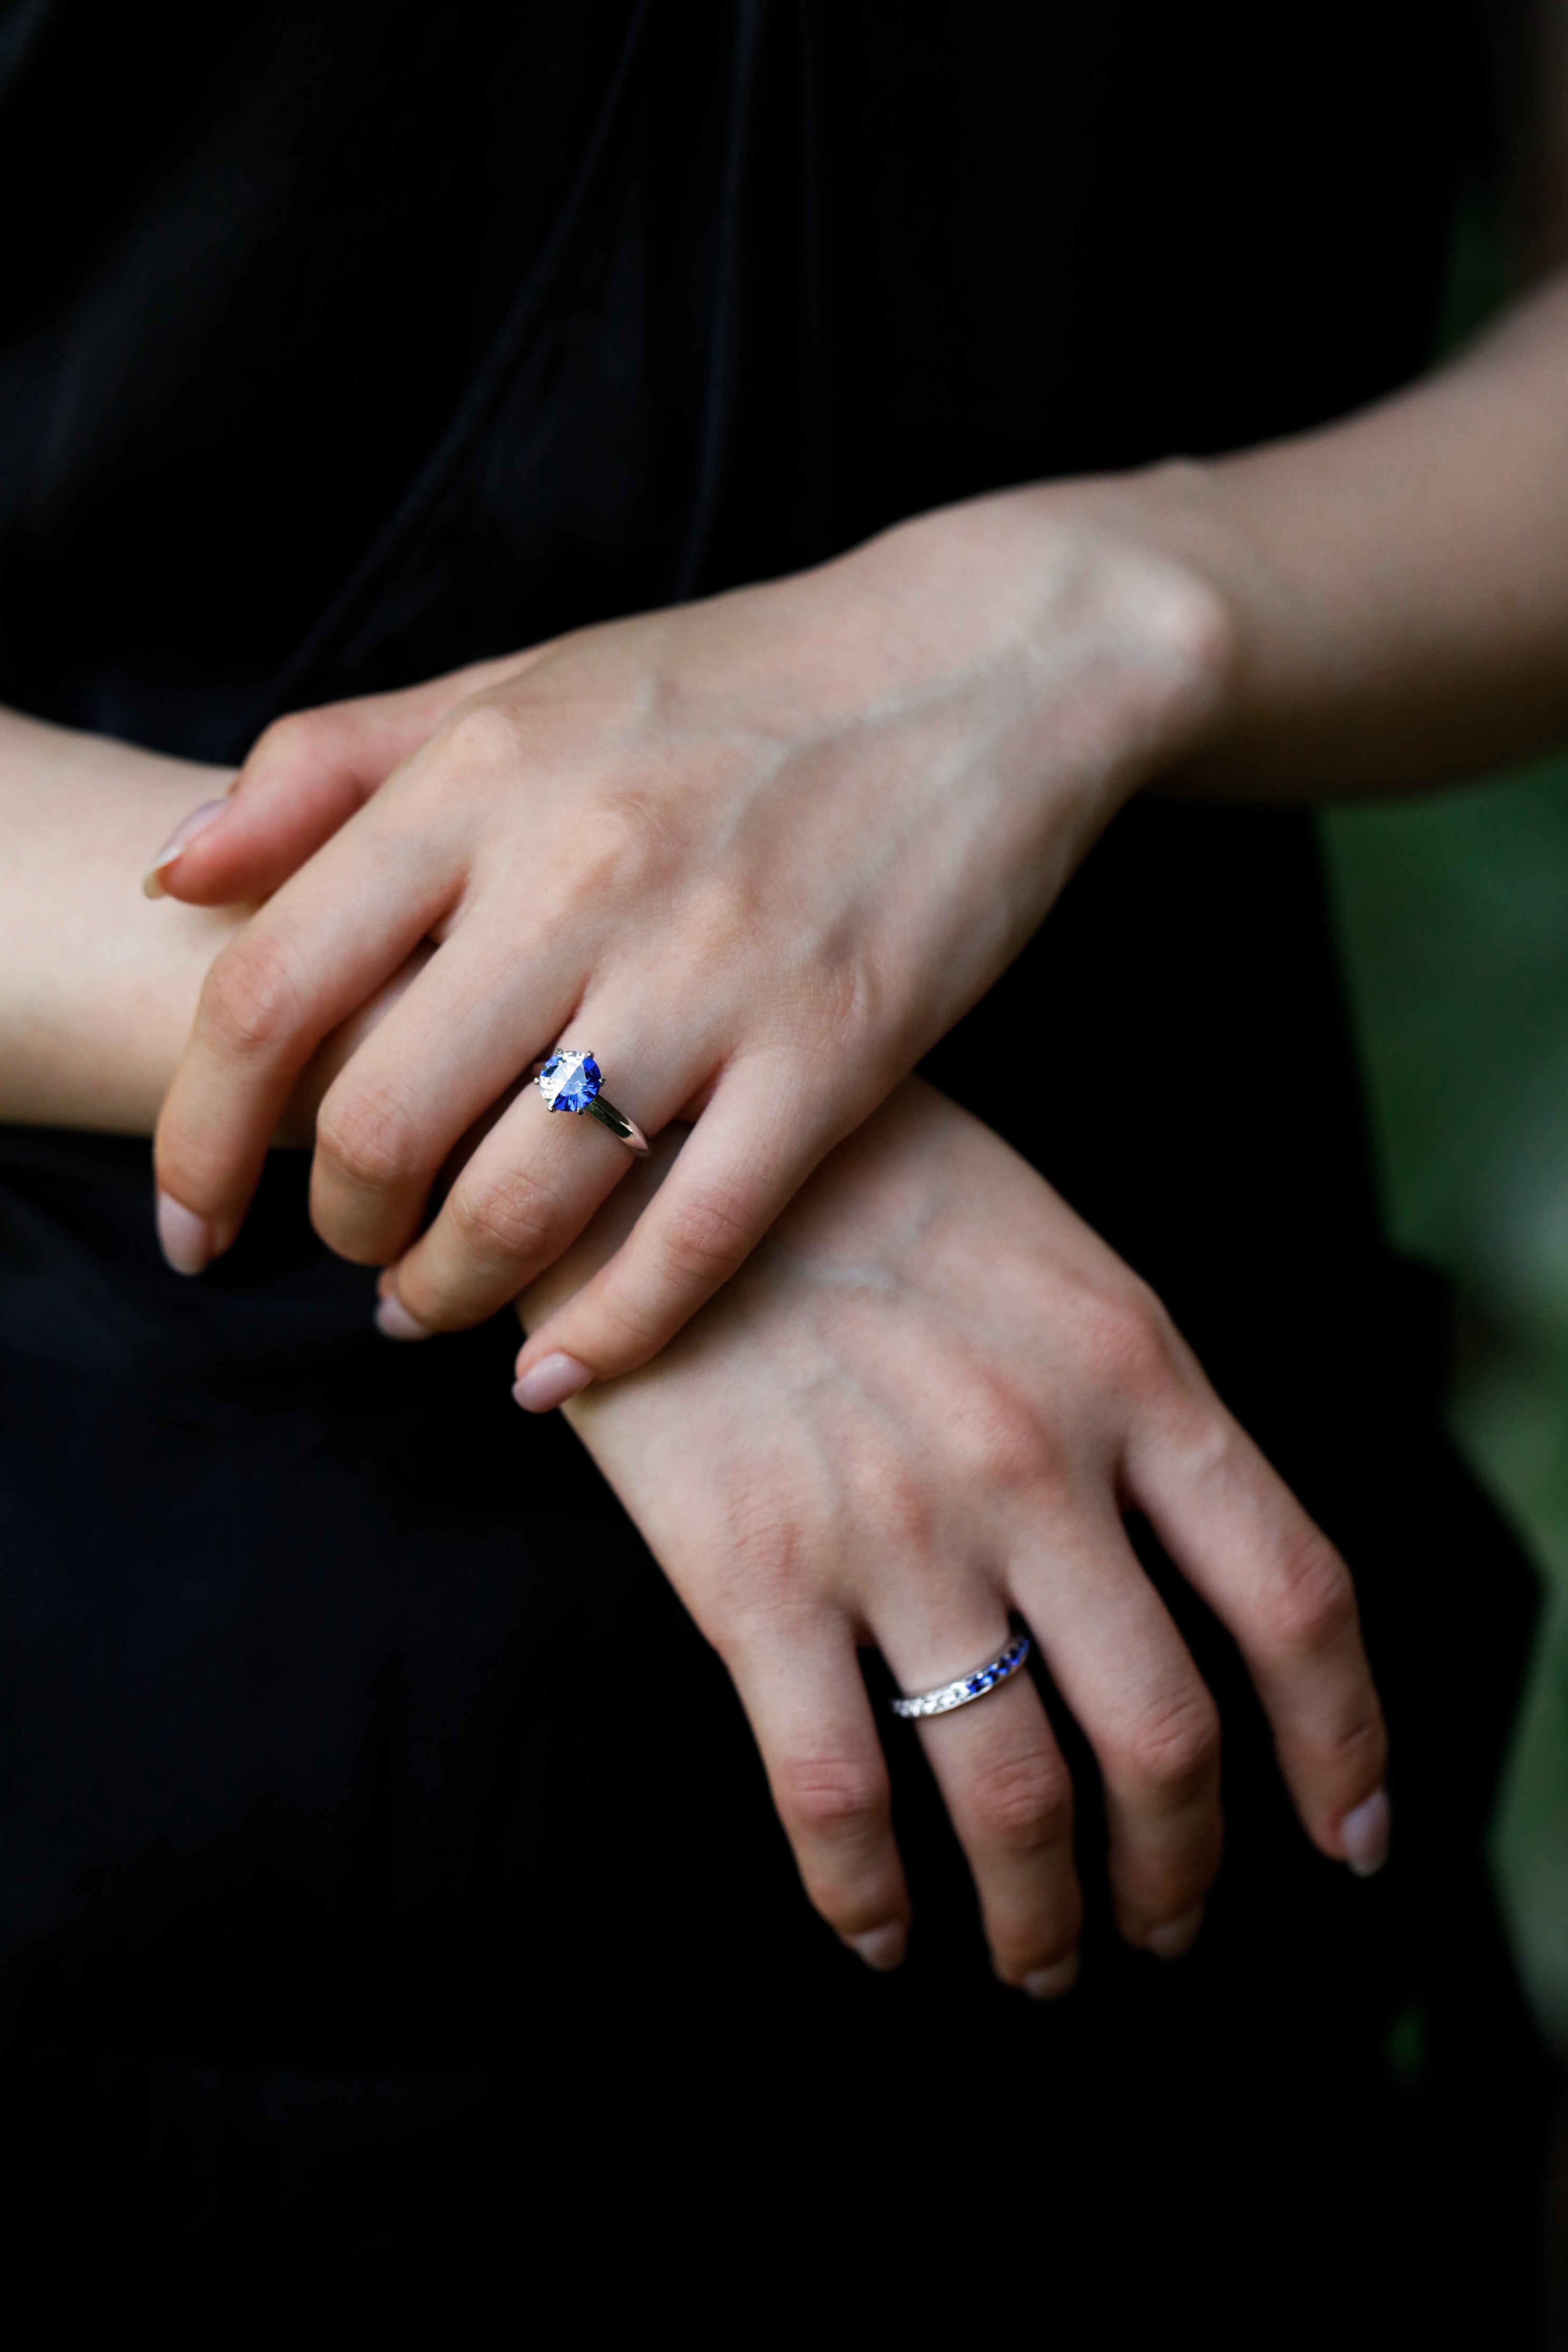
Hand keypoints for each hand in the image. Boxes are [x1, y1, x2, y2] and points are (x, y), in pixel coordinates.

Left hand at [149, 492, 1227, 1395]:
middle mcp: (581, 874)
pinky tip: (558, 1370)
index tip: (194, 1214)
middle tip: (352, 1251)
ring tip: (438, 1304)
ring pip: (522, 1201)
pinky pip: (693, 1235)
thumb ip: (332, 765)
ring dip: (448, 1291)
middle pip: (378, 1122)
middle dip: (337, 1229)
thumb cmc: (733, 680)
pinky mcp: (836, 1047)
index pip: (267, 991)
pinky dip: (608, 1333)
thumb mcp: (516, 682)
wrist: (984, 659)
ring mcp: (715, 969)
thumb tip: (178, 873)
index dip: (199, 1136)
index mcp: (482, 777)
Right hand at [518, 1078, 1389, 1990]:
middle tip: (1164, 1922)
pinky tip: (879, 1932)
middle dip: (1180, 1870)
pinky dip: (868, 1900)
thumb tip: (1188, 1575)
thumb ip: (1132, 1406)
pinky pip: (837, 1795)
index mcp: (1132, 1372)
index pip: (1295, 1598)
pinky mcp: (754, 1580)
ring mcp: (898, 1532)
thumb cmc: (858, 1184)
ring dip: (1042, 1920)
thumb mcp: (1051, 1255)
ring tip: (1038, 1957)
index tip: (1351, 1836)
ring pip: (1015, 1798)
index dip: (1343, 1745)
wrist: (655, 1139)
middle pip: (1164, 1735)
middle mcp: (1037, 1466)